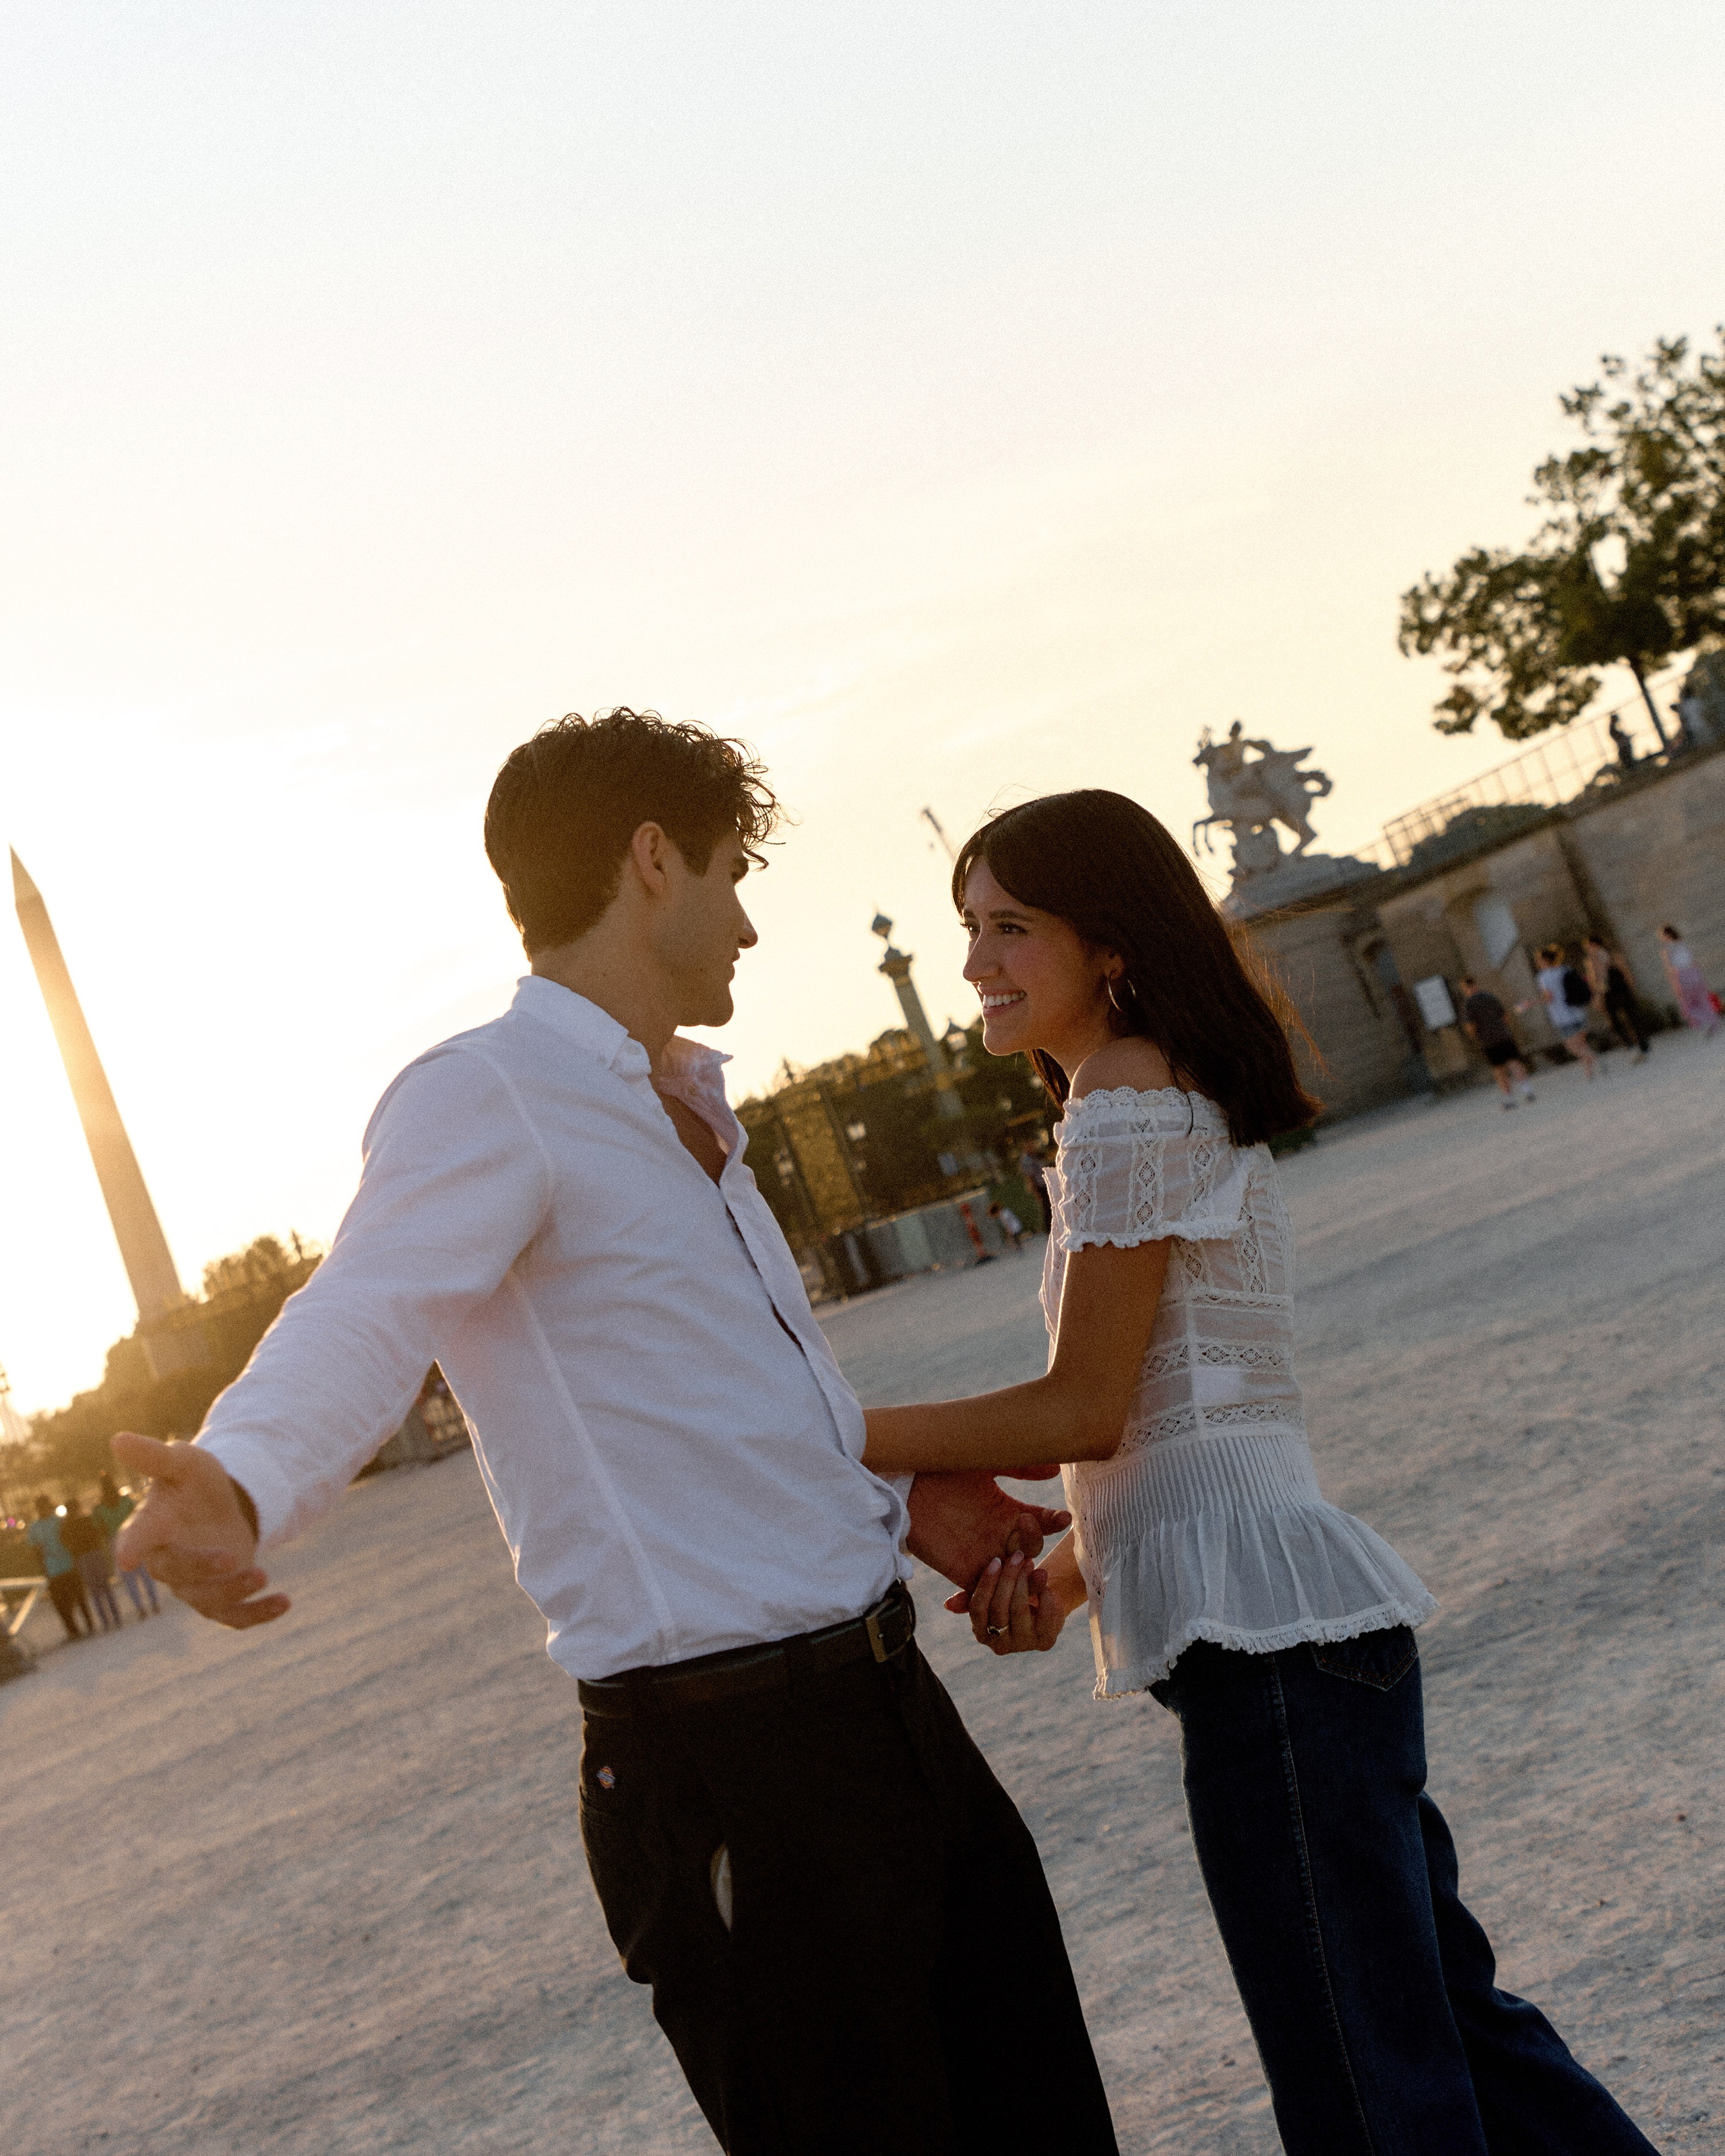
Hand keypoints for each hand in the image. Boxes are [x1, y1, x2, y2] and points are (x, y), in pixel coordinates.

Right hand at [111, 1433, 289, 1629]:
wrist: (222, 1505)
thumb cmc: (193, 1483)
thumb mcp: (183, 1463)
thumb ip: (155, 1456)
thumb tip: (117, 1438)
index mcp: (150, 1527)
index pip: (136, 1538)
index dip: (132, 1547)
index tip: (127, 1558)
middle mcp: (167, 1561)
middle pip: (177, 1571)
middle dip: (202, 1566)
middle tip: (231, 1556)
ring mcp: (193, 1584)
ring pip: (206, 1599)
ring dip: (234, 1591)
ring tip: (263, 1575)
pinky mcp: (220, 1597)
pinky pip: (234, 1616)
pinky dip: (258, 1613)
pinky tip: (284, 1602)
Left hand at [903, 1469, 1069, 1593]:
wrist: (907, 1488)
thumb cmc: (944, 1472)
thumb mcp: (985, 1467)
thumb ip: (1018, 1467)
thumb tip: (1054, 1467)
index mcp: (1008, 1512)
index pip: (1043, 1522)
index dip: (1054, 1521)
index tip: (1062, 1517)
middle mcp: (1000, 1536)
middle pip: (1033, 1548)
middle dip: (1035, 1538)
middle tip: (1025, 1521)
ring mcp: (984, 1556)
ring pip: (1016, 1575)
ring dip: (1022, 1569)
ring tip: (1019, 1556)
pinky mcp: (965, 1572)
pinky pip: (988, 1591)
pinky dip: (996, 1589)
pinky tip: (995, 1568)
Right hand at [968, 1551, 1064, 1654]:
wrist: (1043, 1603)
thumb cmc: (1011, 1594)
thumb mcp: (992, 1592)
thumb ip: (972, 1595)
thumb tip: (948, 1605)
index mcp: (982, 1633)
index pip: (977, 1609)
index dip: (986, 1584)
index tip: (996, 1561)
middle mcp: (999, 1645)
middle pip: (998, 1608)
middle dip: (1008, 1578)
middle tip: (1017, 1556)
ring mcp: (1022, 1645)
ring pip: (1018, 1609)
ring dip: (1024, 1581)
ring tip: (1029, 1562)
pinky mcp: (1045, 1642)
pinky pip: (1044, 1615)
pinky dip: (1044, 1593)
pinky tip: (1043, 1578)